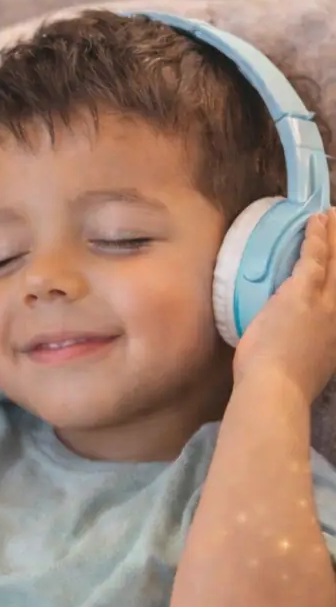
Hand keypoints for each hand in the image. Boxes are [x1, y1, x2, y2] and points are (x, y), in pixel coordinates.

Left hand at [233, 209, 335, 402]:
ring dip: (334, 236)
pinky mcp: (302, 292)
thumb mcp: (311, 367)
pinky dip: (316, 237)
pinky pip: (313, 257)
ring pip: (335, 261)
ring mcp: (325, 302)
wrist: (276, 391)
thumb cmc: (284, 388)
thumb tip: (303, 340)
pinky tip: (316, 220)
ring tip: (334, 215)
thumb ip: (312, 347)